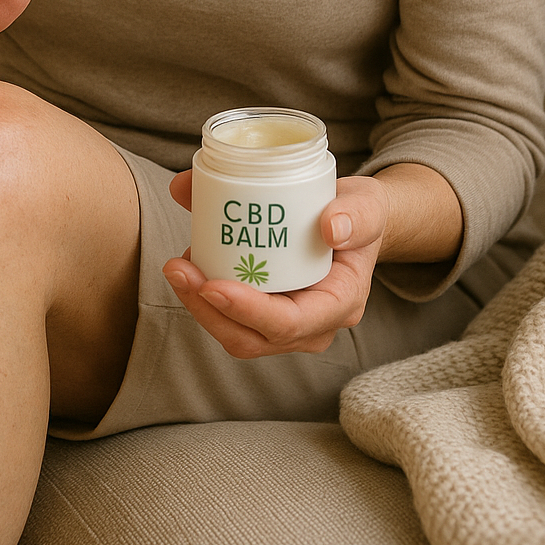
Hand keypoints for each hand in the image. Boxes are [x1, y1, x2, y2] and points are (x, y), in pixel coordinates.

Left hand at [162, 172, 387, 357]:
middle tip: (176, 268)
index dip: (249, 312)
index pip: (291, 324)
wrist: (353, 220)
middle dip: (209, 310)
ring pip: (236, 333)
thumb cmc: (360, 214)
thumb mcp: (368, 206)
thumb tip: (330, 227)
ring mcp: (288, 324)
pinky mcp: (266, 311)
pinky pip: (230, 317)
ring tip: (176, 265)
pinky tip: (189, 262)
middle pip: (253, 338)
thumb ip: (355, 213)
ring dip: (200, 305)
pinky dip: (204, 295)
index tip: (212, 285)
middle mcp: (313, 325)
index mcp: (340, 304)